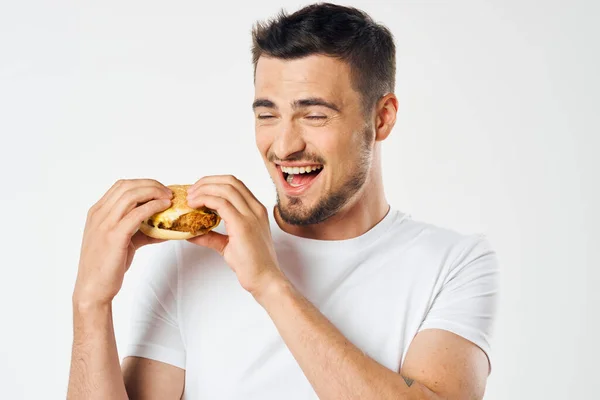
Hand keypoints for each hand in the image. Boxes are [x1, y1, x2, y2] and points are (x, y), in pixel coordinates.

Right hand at [73, 179, 172, 306]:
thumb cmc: (106, 267)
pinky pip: (136, 214)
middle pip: (127, 186)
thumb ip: (140, 232)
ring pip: (131, 195)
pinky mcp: (114, 236)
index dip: (143, 183)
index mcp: (97, 212)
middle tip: (168, 192)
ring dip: (154, 192)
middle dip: (151, 185)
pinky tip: (164, 207)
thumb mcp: (122, 243)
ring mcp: (105, 224)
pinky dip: (153, 207)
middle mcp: (99, 214)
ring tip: (169, 197)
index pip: (121, 186)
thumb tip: (164, 230)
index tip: (160, 189)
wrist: (93, 289)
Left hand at [186, 175, 284, 295]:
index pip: (235, 184)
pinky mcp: (242, 225)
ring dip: (203, 189)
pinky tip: (194, 206)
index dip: (214, 182)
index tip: (198, 190)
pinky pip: (221, 203)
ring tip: (190, 198)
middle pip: (230, 181)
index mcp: (256, 210)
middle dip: (206, 182)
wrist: (265, 279)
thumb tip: (192, 232)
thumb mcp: (228, 245)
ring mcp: (251, 215)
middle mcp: (256, 209)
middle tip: (191, 192)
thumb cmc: (251, 264)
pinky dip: (205, 200)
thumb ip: (212, 236)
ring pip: (225, 188)